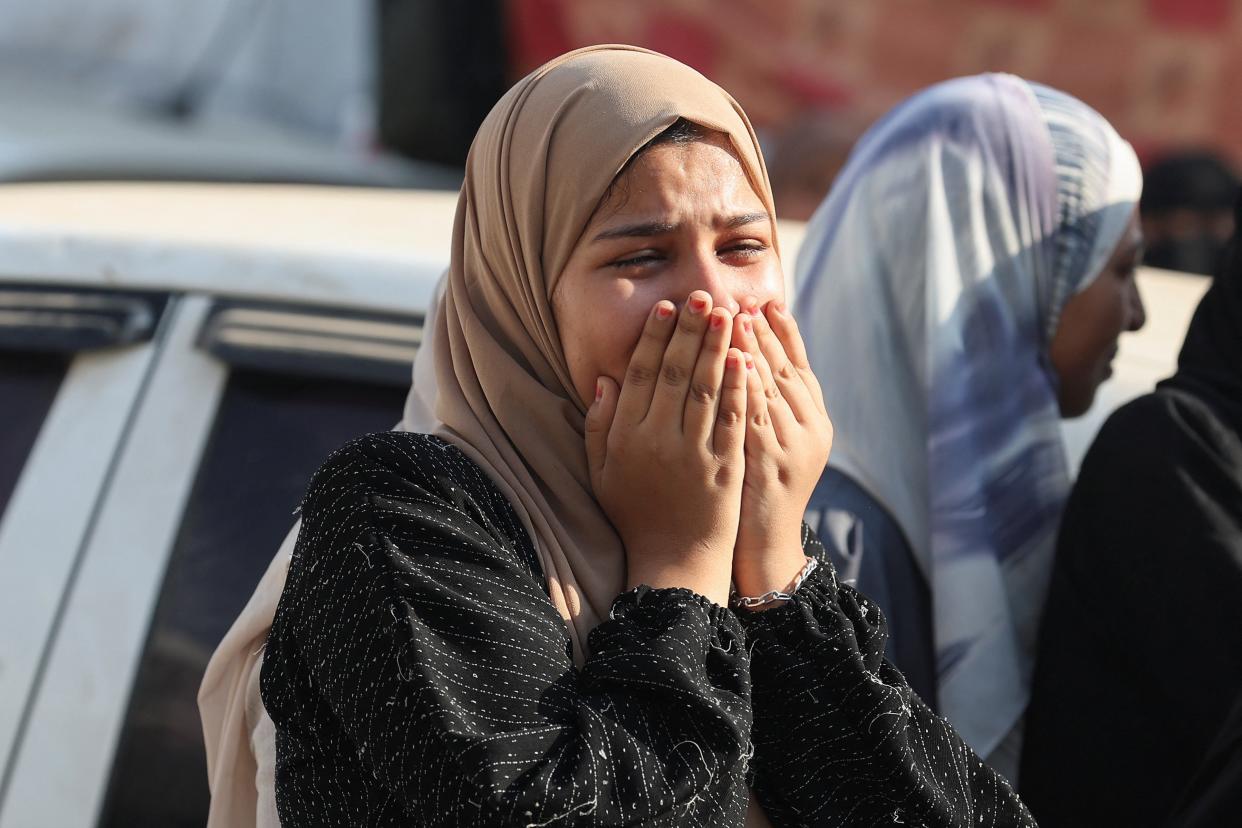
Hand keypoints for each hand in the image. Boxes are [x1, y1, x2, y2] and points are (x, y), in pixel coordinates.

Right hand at [586, 291, 748, 605]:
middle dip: (690, 331)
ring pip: (706, 389)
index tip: (666, 308)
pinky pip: (733, 418)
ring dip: (718, 347)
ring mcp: (694, 453)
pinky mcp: (726, 466)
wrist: (674, 560)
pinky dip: (740, 387)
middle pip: (675, 373)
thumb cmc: (635, 513)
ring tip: (728, 314)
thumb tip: (605, 379)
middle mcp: (658, 440)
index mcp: (626, 437)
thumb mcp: (601, 472)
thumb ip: (597, 425)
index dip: (654, 338)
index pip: (640, 375)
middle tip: (702, 296)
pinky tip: (746, 358)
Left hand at [730, 301, 832, 602]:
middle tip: (741, 298)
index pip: (798, 363)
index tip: (762, 300)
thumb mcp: (770, 440)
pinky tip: (730, 364)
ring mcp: (792, 446)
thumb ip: (764, 402)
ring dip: (751, 350)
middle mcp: (810, 428)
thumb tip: (747, 354)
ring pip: (772, 388)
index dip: (781, 331)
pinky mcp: (769, 464)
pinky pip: (755, 418)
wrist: (762, 544)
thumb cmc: (756, 488)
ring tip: (732, 319)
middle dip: (761, 332)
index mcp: (813, 419)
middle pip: (785, 368)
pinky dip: (744, 389)